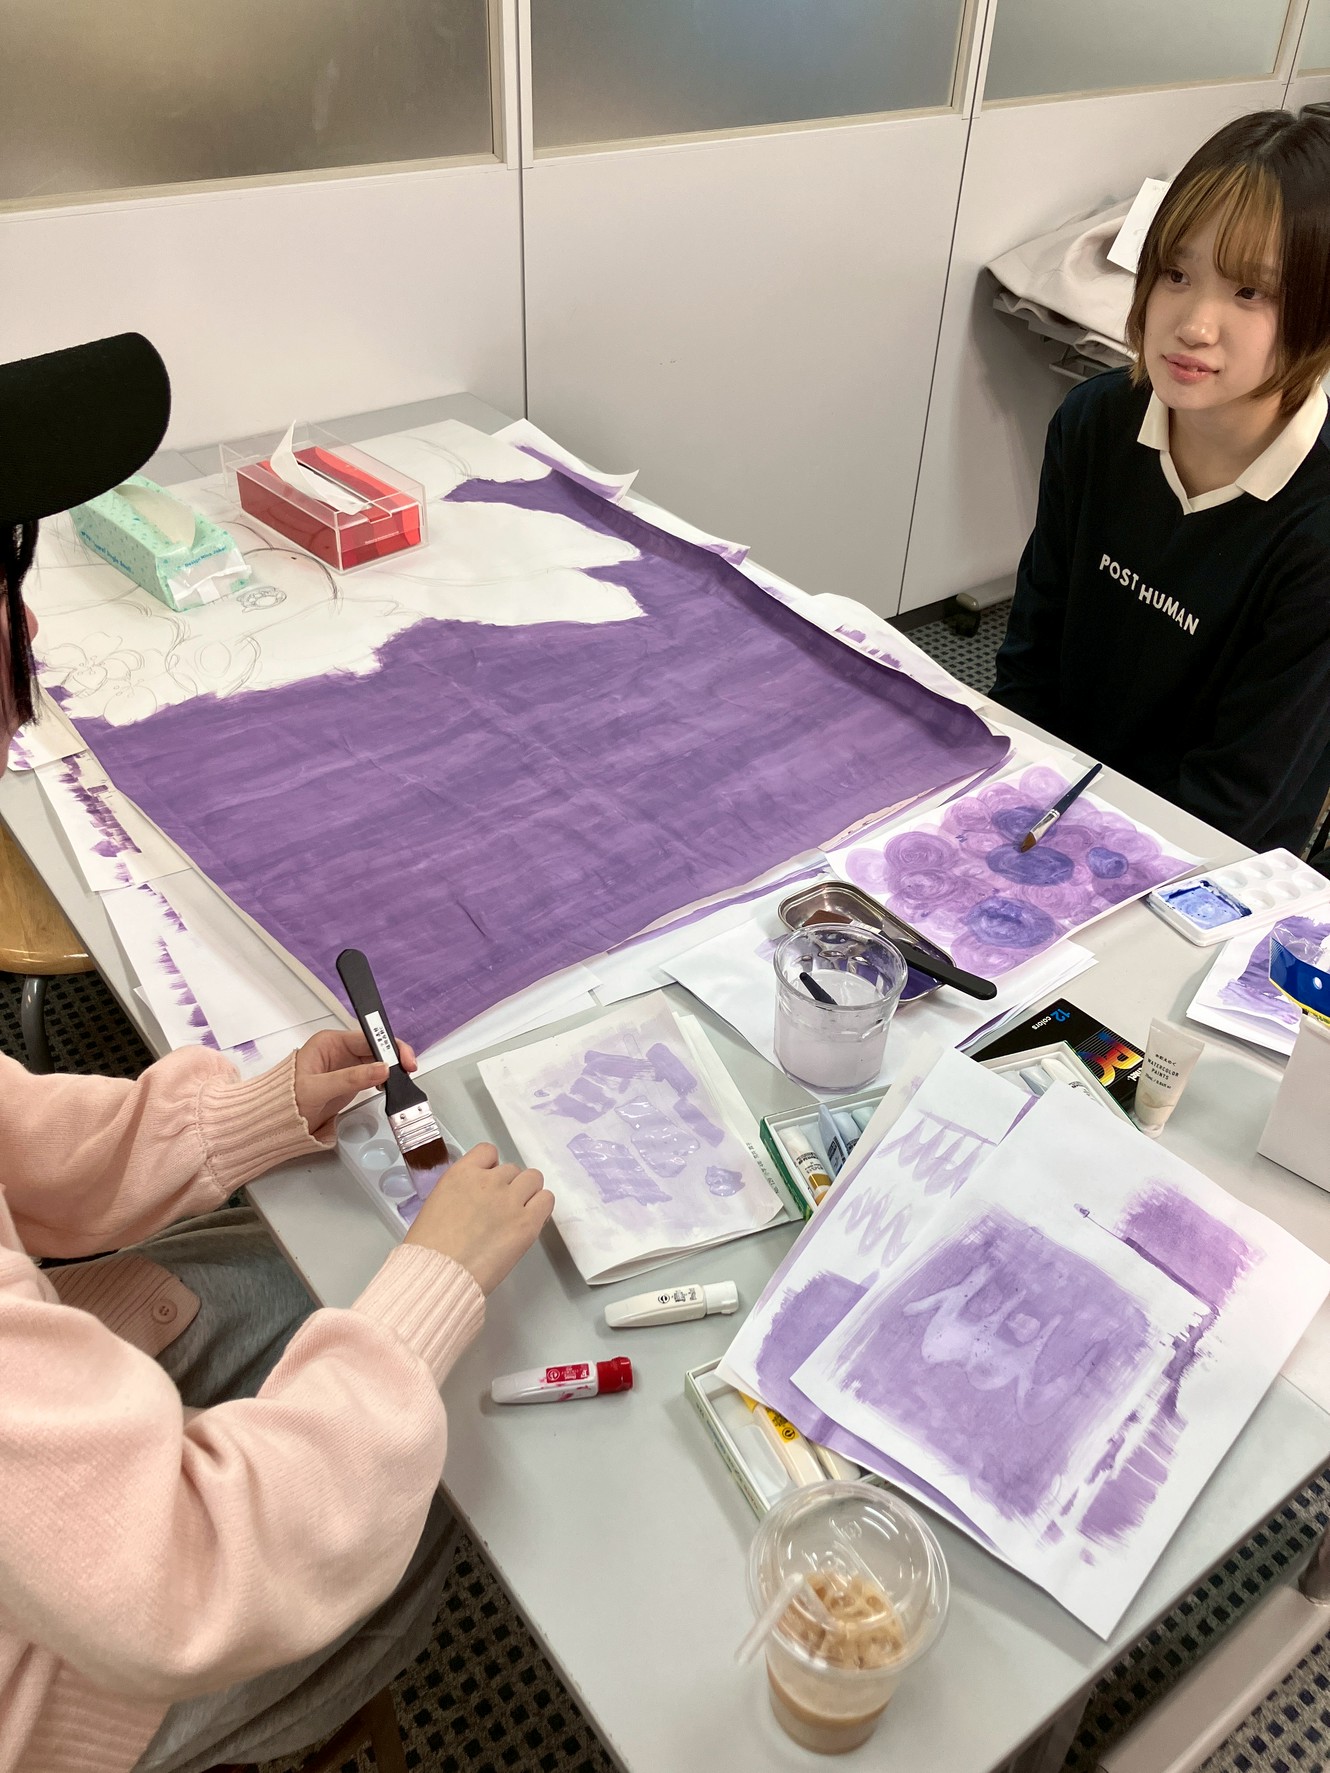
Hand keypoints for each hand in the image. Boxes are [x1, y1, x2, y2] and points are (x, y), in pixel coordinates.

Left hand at [292, 1028, 417, 1137]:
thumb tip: (381, 1069)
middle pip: (376, 1047)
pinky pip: (374, 1076)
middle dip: (394, 1057)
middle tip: (410, 1069)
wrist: (276, 1122)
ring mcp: (346, 1066)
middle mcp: (339, 1051)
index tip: (402, 1059)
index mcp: (330, 1042)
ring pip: (378, 1061)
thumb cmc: (285, 1101)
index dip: (387, 1046)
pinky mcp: (350, 1082)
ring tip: (403, 1079)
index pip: (366, 1037)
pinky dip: (386, 1081)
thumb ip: (350, 1078)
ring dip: (392, 1069)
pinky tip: (391, 1086)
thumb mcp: (317, 1088)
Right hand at [405, 1142, 552, 1294]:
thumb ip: (461, 1192)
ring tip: (517, 1214)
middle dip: (507, 1186)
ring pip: (533, 1179)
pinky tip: (530, 1220)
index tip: (486, 1185)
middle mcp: (489, 1181)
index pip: (488, 1152)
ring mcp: (511, 1200)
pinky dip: (541, 1206)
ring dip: (527, 1193)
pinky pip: (546, 1200)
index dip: (490, 1168)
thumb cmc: (428, 1248)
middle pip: (512, 1169)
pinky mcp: (527, 1223)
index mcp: (462, 1174)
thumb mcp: (438, 1204)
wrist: (439, 1274)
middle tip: (499, 1210)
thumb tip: (475, 1200)